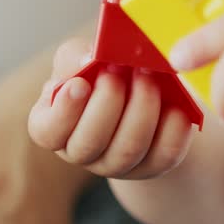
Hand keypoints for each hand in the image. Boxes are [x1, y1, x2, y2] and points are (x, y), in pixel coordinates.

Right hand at [28, 37, 195, 179]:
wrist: (139, 93)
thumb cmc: (99, 74)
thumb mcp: (80, 60)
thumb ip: (76, 57)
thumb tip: (90, 59)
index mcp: (53, 127)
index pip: (47, 132)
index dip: (63, 112)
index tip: (80, 84)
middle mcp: (82, 152)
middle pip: (90, 142)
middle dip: (108, 103)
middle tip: (121, 70)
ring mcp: (118, 165)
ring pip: (128, 149)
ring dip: (141, 109)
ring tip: (149, 76)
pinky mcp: (153, 166)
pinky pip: (164, 154)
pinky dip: (172, 127)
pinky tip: (176, 104)